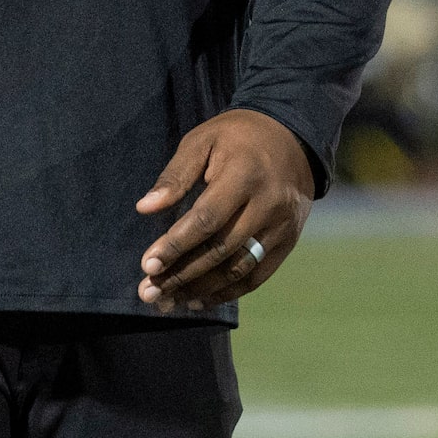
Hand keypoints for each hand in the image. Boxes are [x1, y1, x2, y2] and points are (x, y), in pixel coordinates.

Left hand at [134, 108, 316, 312]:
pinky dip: (227, 293)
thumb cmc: (237, 136)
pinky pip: (256, 276)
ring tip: (167, 301)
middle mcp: (268, 203)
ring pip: (238, 269)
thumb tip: (144, 208)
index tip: (147, 264)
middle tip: (148, 292)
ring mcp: (282, 226)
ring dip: (200, 290)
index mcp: (245, 173)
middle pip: (220, 250)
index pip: (207, 219)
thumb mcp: (203, 140)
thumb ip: (175, 175)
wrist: (293, 136)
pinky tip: (198, 300)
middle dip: (181, 275)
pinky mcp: (289, 241)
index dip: (176, 245)